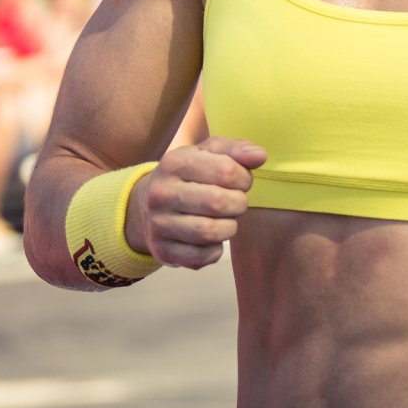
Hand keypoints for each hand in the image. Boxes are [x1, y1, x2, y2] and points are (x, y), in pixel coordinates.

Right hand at [125, 136, 267, 269]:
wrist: (146, 205)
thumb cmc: (189, 175)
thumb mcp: (209, 153)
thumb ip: (237, 150)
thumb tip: (260, 156)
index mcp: (174, 162)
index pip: (226, 171)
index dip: (244, 178)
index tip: (240, 181)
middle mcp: (161, 193)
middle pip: (218, 203)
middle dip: (238, 204)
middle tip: (236, 202)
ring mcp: (158, 224)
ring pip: (210, 232)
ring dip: (229, 228)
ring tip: (225, 219)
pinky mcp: (162, 251)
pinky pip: (201, 257)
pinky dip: (215, 250)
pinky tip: (211, 238)